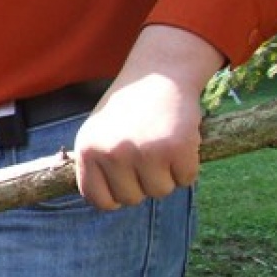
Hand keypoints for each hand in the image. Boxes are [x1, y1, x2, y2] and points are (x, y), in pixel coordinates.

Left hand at [73, 25, 220, 209]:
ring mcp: (143, 151)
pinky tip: (180, 142)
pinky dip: (188, 167)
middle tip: (147, 156)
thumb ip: (96, 165)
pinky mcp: (175, 148)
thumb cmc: (127, 109)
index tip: (126, 184)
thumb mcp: (98, 133)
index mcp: (88, 149)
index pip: (98, 199)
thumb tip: (102, 202)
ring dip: (167, 174)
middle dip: (143, 183)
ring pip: (160, 191)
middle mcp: (112, 152)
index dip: (115, 197)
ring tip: (161, 146)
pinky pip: (186, 179)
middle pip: (131, 198)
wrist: (158, 74)